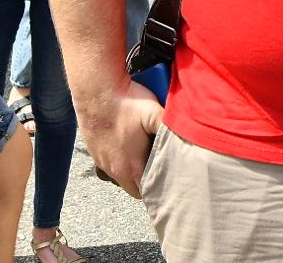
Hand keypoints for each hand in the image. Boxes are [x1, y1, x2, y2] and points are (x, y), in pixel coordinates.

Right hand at [74, 78, 163, 198]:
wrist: (97, 90)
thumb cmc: (127, 102)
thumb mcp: (155, 113)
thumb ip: (172, 128)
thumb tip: (190, 136)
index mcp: (132, 168)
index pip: (147, 193)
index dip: (159, 188)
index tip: (169, 180)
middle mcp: (115, 170)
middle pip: (134, 188)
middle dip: (147, 181)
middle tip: (159, 167)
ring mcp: (102, 161)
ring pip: (120, 175)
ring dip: (131, 169)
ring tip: (143, 154)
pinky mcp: (93, 150)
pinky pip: (109, 162)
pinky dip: (119, 158)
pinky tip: (126, 142)